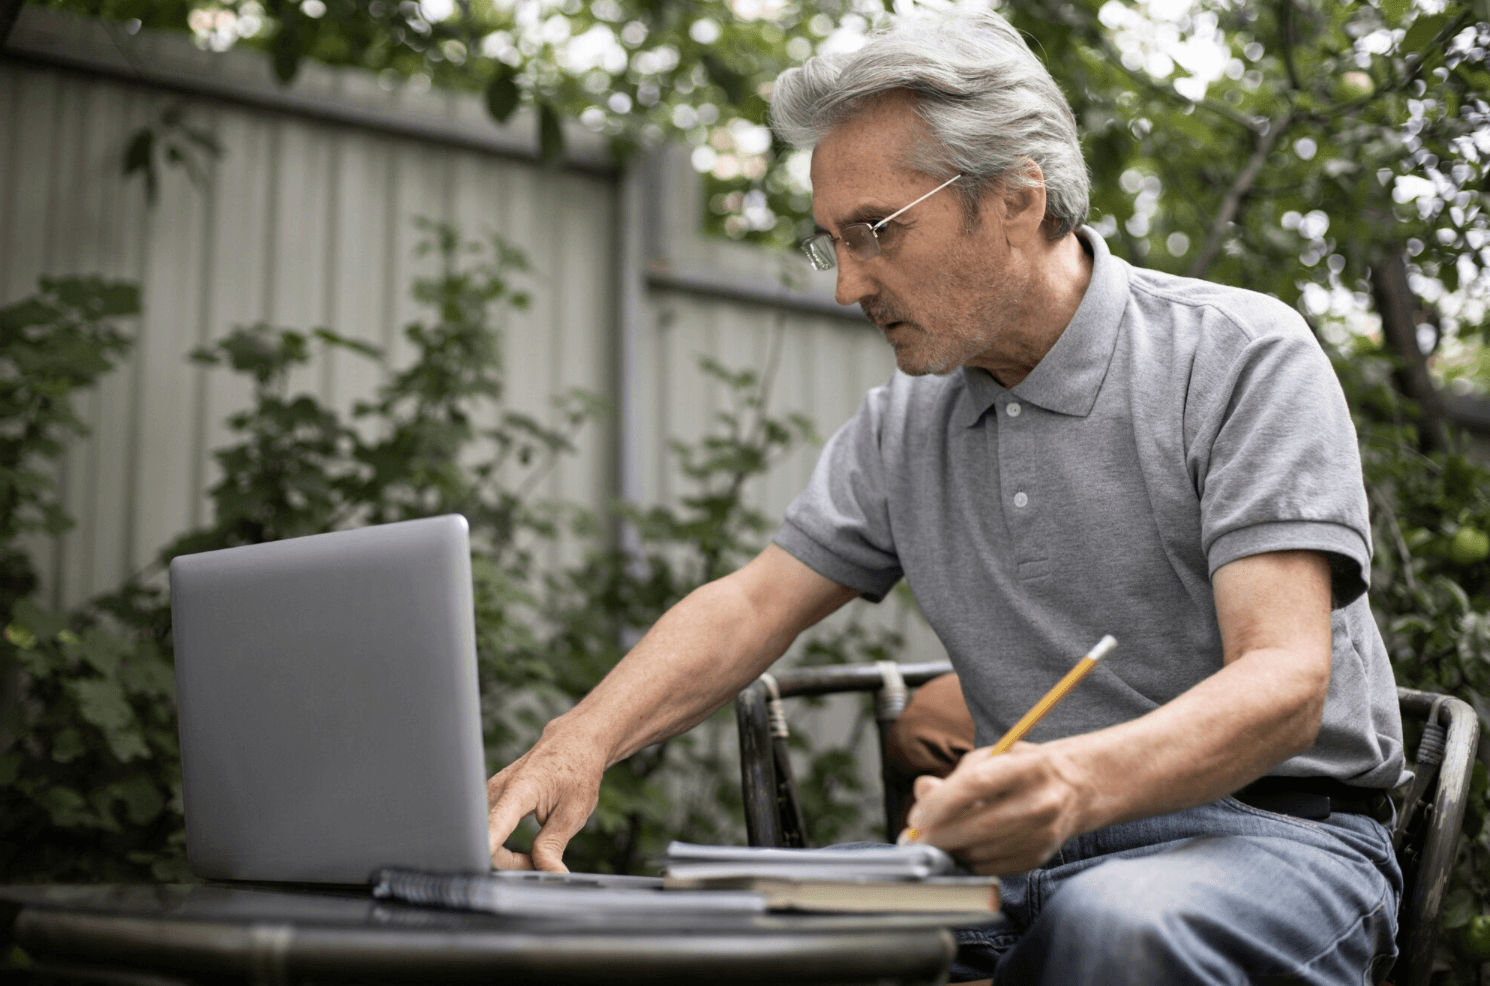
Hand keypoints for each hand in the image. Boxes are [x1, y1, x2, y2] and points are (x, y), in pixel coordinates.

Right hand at [485, 726, 607, 871]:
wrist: (575, 741)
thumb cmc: (578, 770)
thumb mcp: (574, 812)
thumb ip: (553, 845)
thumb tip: (548, 875)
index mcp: (520, 790)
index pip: (493, 827)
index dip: (484, 852)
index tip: (481, 872)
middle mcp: (498, 789)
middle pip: (486, 840)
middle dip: (509, 864)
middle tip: (540, 865)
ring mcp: (491, 791)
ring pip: (485, 837)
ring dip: (506, 856)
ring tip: (535, 855)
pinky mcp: (491, 797)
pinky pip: (488, 829)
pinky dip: (504, 845)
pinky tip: (524, 848)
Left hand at [904, 742, 1088, 874]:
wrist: (1076, 789)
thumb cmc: (1024, 769)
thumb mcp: (993, 757)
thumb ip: (956, 776)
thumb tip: (922, 791)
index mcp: (1028, 767)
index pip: (976, 785)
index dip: (941, 803)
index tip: (917, 817)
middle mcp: (1040, 801)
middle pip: (979, 825)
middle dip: (939, 836)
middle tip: (915, 839)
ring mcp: (1043, 833)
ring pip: (984, 851)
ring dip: (951, 851)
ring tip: (934, 843)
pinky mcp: (1040, 856)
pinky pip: (994, 866)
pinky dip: (969, 861)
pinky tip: (959, 850)